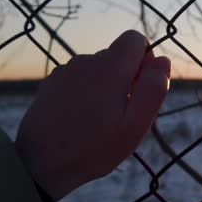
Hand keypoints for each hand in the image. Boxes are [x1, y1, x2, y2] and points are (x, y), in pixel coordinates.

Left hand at [15, 30, 170, 200]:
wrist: (39, 164)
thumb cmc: (93, 148)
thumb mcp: (135, 125)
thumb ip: (153, 89)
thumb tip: (163, 61)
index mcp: (109, 67)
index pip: (135, 38)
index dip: (146, 58)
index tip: (142, 88)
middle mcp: (85, 61)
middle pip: (117, 56)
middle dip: (127, 78)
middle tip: (122, 115)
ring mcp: (65, 71)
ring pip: (98, 69)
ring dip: (107, 87)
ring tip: (100, 121)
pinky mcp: (51, 83)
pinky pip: (79, 79)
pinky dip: (87, 93)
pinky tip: (81, 120)